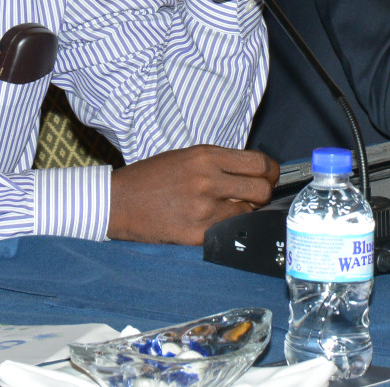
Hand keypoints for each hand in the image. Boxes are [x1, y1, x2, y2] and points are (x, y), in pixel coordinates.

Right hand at [107, 145, 279, 244]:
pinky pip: (228, 232)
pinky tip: (210, 223)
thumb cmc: (152, 177)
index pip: (259, 163)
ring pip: (247, 214)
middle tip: (252, 196)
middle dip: (262, 195)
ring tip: (224, 210)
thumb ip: (220, 163)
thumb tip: (253, 173)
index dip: (270, 172)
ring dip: (242, 213)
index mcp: (205, 156)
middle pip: (261, 190)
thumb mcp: (186, 157)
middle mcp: (207, 181)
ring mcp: (203, 210)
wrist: (119, 202)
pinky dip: (225, 229)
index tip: (268, 176)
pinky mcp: (197, 234)